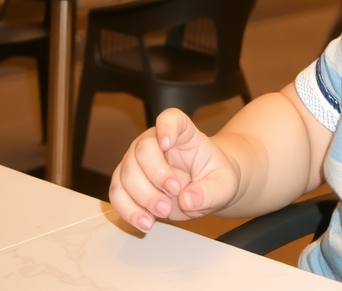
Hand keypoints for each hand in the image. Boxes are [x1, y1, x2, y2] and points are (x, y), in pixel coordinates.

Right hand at [109, 109, 239, 230]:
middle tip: (174, 194)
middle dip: (155, 175)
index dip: (166, 127)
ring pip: (126, 172)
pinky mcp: (129, 183)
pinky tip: (145, 223)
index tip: (167, 143)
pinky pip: (118, 194)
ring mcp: (139, 162)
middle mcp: (156, 143)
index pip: (170, 118)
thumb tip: (188, 199)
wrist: (207, 190)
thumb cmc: (215, 178)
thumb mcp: (224, 185)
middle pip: (143, 149)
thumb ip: (209, 191)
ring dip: (141, 196)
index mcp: (183, 134)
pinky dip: (128, 210)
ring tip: (163, 213)